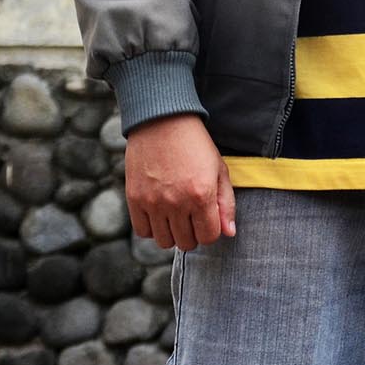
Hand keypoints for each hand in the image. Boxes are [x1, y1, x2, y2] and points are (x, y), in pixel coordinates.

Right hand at [125, 113, 235, 251]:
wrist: (162, 121)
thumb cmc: (195, 144)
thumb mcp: (219, 169)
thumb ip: (226, 203)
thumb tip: (229, 233)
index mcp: (202, 195)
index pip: (209, 236)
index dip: (211, 229)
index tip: (208, 217)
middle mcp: (177, 202)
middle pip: (187, 242)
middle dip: (193, 232)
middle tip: (192, 215)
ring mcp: (153, 203)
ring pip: (165, 242)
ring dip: (173, 233)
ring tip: (176, 214)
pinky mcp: (135, 199)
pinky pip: (143, 232)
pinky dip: (152, 227)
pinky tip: (159, 212)